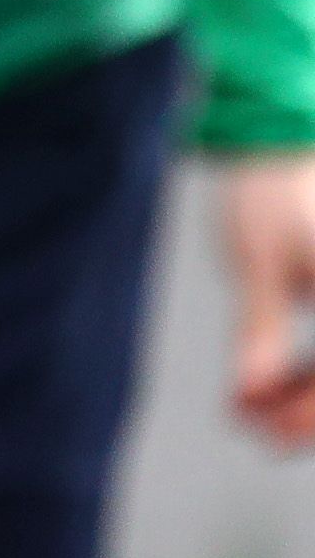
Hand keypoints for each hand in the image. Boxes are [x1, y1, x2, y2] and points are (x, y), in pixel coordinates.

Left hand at [220, 149, 314, 445]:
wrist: (281, 129)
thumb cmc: (269, 185)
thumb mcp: (257, 259)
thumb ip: (260, 327)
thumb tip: (249, 389)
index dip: (304, 416)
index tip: (257, 428)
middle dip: (307, 413)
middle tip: (254, 425)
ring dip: (310, 397)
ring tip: (256, 405)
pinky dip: (312, 374)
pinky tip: (276, 382)